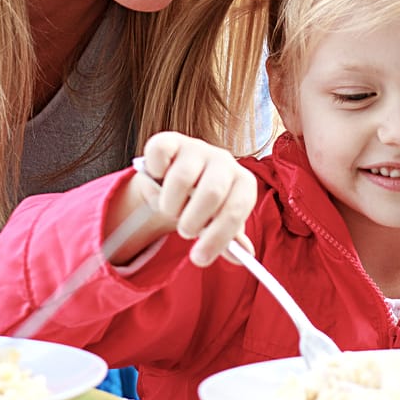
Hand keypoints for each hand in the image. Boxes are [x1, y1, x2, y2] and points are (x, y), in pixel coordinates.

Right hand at [122, 131, 256, 267]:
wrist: (175, 182)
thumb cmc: (203, 206)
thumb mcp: (217, 223)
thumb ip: (230, 241)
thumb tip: (245, 255)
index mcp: (243, 183)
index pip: (237, 209)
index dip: (218, 236)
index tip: (199, 258)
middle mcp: (224, 161)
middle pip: (212, 192)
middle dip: (193, 221)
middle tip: (184, 232)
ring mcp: (197, 148)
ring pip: (182, 178)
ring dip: (170, 204)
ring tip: (171, 210)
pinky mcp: (171, 140)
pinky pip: (159, 154)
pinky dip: (154, 171)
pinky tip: (158, 180)